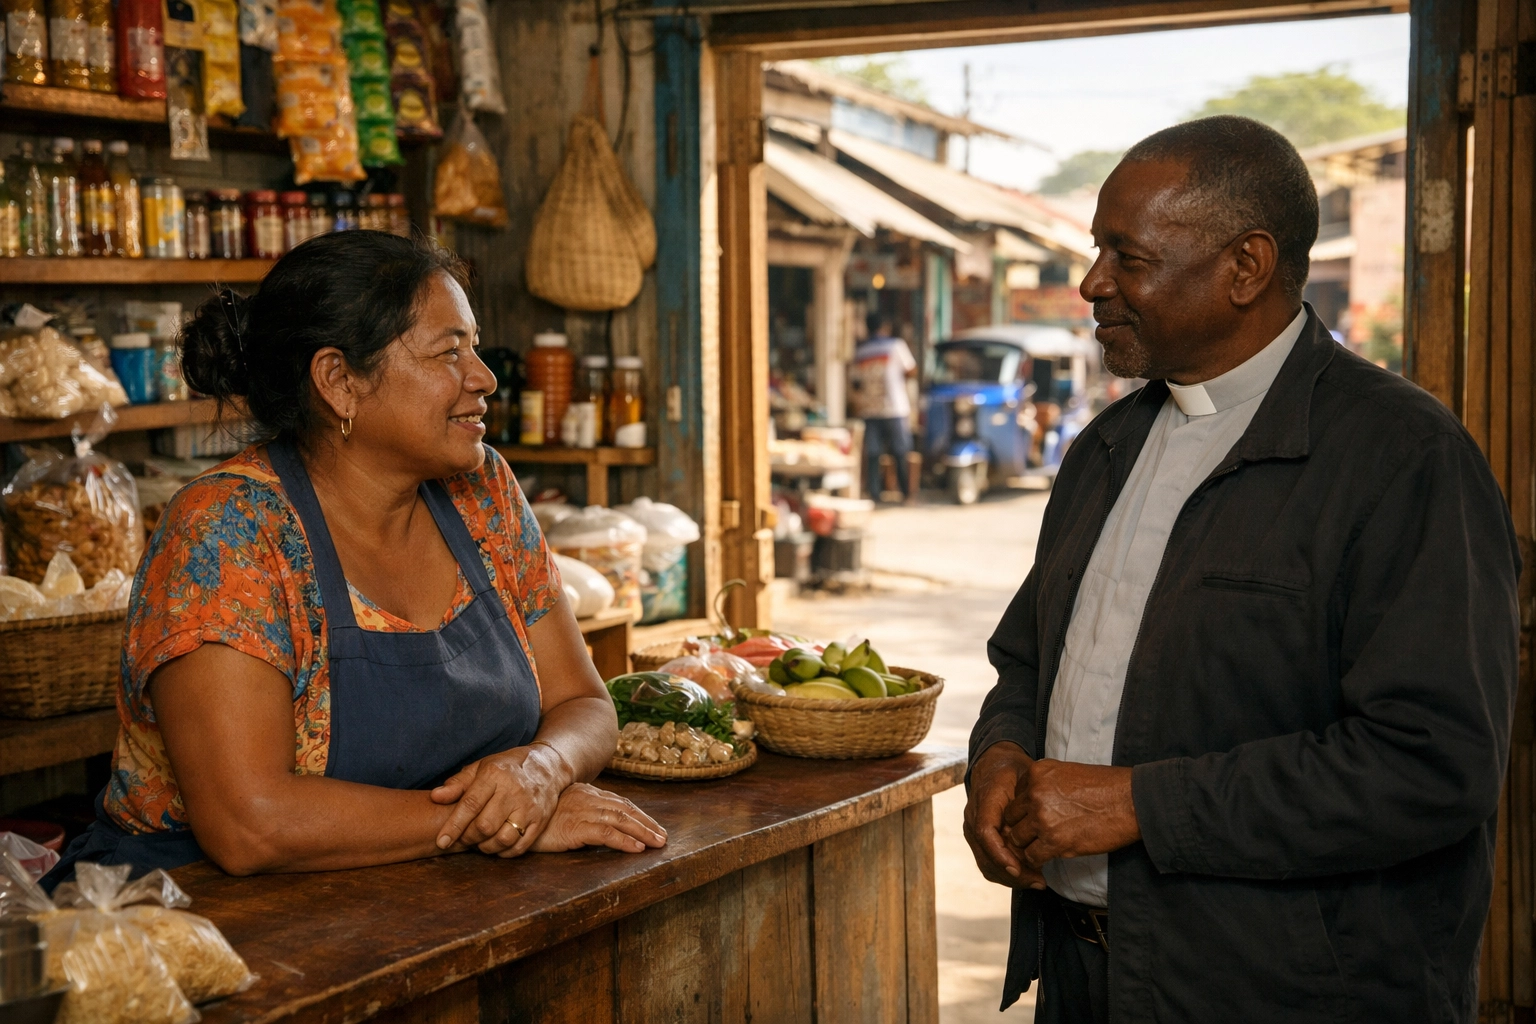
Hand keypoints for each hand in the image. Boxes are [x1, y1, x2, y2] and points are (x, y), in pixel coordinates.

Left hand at [431, 741, 572, 855]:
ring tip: (480, 841)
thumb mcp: (481, 767)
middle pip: (485, 826)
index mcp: (495, 774)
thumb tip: (435, 797)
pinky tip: (496, 847)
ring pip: (503, 839)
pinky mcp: (541, 821)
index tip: (441, 842)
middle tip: (464, 838)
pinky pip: (520, 846)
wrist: (549, 765)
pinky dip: (504, 853)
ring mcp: (529, 808)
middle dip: (469, 837)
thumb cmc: (508, 767)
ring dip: (486, 847)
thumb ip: (458, 783)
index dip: (453, 826)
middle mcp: (514, 791)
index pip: (470, 805)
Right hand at [530, 783, 666, 854]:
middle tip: (663, 836)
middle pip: (625, 809)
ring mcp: (582, 811)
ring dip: (642, 832)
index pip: (619, 802)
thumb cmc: (533, 815)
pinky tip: (636, 848)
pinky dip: (624, 841)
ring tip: (657, 843)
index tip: (652, 826)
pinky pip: (605, 833)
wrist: (511, 814)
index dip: (638, 815)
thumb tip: (593, 824)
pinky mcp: (575, 827)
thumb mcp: (559, 810)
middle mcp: (587, 799)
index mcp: (585, 793)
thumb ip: (577, 812)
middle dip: (646, 823)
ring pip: (621, 820)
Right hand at [963, 743, 1046, 889]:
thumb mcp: (1026, 775)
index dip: (1000, 854)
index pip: (985, 832)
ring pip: (985, 863)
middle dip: (1011, 873)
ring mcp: (972, 829)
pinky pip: (987, 862)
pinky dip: (1006, 873)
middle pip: (985, 854)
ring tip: (1036, 880)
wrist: (993, 764)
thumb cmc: (1014, 770)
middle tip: (1039, 881)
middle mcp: (973, 816)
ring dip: (1010, 877)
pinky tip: (1027, 875)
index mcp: (985, 799)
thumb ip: (1029, 797)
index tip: (1019, 868)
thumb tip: (1037, 823)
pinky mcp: (977, 838)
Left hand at [1002, 758, 1139, 870]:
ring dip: (1028, 846)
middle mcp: (1035, 793)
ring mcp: (1042, 817)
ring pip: (1017, 839)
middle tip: (1034, 837)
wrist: (1132, 801)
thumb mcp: (1069, 773)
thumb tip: (1032, 802)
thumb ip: (1046, 784)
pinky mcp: (1054, 841)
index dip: (1024, 810)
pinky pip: (1032, 856)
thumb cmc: (1107, 787)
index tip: (1035, 818)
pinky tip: (1049, 858)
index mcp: (1037, 772)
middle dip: (1021, 828)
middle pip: (1011, 817)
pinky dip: (1038, 860)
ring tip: (1042, 848)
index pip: (1015, 796)